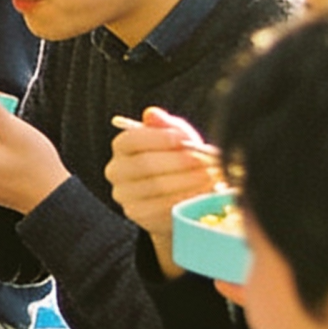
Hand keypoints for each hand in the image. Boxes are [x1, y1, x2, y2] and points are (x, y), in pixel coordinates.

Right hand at [106, 109, 222, 267]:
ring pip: (156, 187)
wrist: (177, 196)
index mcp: (122, 146)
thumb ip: (167, 126)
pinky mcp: (137, 215)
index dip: (159, 138)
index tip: (185, 139)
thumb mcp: (176, 139)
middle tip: (205, 162)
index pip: (132, 139)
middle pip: (145, 164)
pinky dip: (186, 199)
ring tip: (211, 177)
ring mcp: (124, 195)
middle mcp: (116, 170)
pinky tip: (203, 193)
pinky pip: (162, 207)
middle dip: (179, 162)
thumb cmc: (177, 161)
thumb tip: (152, 113)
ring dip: (187, 181)